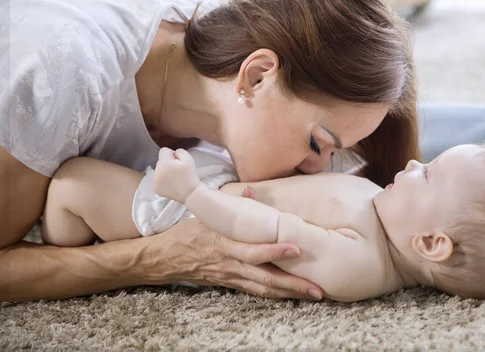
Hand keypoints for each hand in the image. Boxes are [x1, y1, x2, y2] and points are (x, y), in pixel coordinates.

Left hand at [153, 147, 201, 203]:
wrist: (190, 193)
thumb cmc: (190, 175)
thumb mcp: (188, 159)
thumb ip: (179, 151)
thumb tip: (173, 154)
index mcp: (163, 163)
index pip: (163, 151)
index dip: (172, 154)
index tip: (178, 161)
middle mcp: (156, 172)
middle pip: (160, 161)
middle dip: (167, 164)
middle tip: (177, 171)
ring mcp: (154, 181)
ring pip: (158, 171)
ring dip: (164, 172)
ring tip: (175, 178)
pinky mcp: (155, 189)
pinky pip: (157, 180)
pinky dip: (162, 181)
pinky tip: (171, 184)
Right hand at [154, 218, 323, 300]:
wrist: (165, 259)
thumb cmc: (187, 234)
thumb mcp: (206, 215)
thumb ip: (232, 205)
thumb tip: (252, 193)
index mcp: (225, 245)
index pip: (253, 251)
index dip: (274, 252)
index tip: (296, 249)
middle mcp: (230, 265)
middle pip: (265, 278)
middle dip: (292, 284)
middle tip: (317, 288)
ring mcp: (231, 277)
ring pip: (264, 289)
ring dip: (289, 293)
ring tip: (314, 294)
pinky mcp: (231, 284)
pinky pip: (256, 292)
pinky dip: (276, 295)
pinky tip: (292, 295)